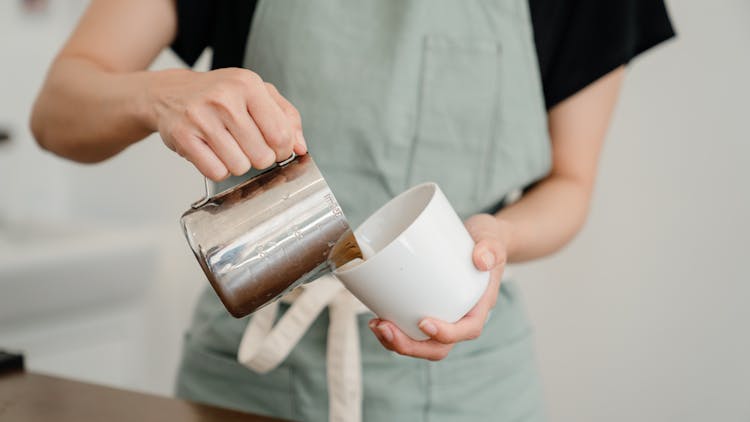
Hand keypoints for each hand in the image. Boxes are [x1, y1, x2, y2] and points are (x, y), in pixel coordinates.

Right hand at [148, 68, 306, 180]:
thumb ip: (286, 117)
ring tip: (228, 147)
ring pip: (240, 167)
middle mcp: (225, 99)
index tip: (274, 147)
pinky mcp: (184, 137)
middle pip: (262, 156)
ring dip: (238, 164)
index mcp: (248, 85)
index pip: (281, 135)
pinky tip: (213, 153)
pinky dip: (218, 169)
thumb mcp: (257, 94)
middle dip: (259, 158)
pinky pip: (216, 172)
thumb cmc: (219, 95)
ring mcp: (202, 117)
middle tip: (247, 146)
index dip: (282, 150)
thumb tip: (300, 147)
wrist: (169, 93)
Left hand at [368, 213, 511, 360]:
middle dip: (411, 346)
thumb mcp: (491, 239)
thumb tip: (481, 259)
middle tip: (385, 327)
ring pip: (422, 344)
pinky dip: (394, 329)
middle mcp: (460, 318)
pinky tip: (376, 318)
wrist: (478, 240)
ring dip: (397, 342)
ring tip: (376, 325)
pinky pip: (412, 330)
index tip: (424, 323)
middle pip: (438, 347)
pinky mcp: (427, 309)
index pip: (467, 330)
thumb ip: (490, 248)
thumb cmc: (486, 242)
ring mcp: (443, 317)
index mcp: (479, 308)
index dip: (446, 334)